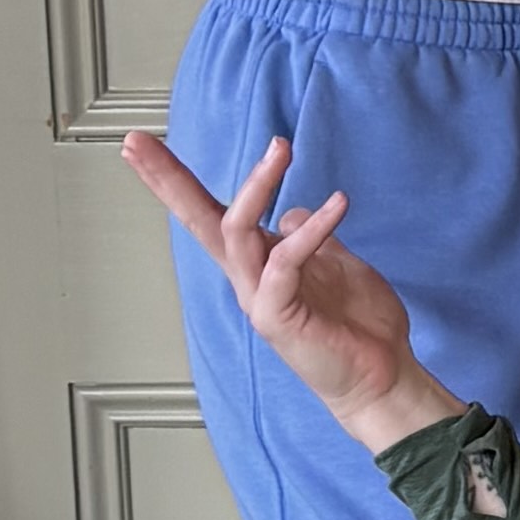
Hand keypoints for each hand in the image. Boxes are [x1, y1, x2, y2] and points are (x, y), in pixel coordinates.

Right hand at [126, 128, 461, 450]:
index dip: (174, 180)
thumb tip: (289, 214)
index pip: (208, 214)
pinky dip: (311, 230)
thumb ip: (308, 238)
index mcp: (256, 263)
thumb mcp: (333, 264)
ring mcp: (259, 297)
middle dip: (167, 180)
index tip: (140, 144)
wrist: (380, 376)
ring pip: (236, 232)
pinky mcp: (278, 316)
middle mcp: (249, 278)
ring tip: (280, 147)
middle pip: (197, 220)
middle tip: (139, 142)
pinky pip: (285, 262)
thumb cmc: (357, 326)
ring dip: (257, 186)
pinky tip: (337, 205)